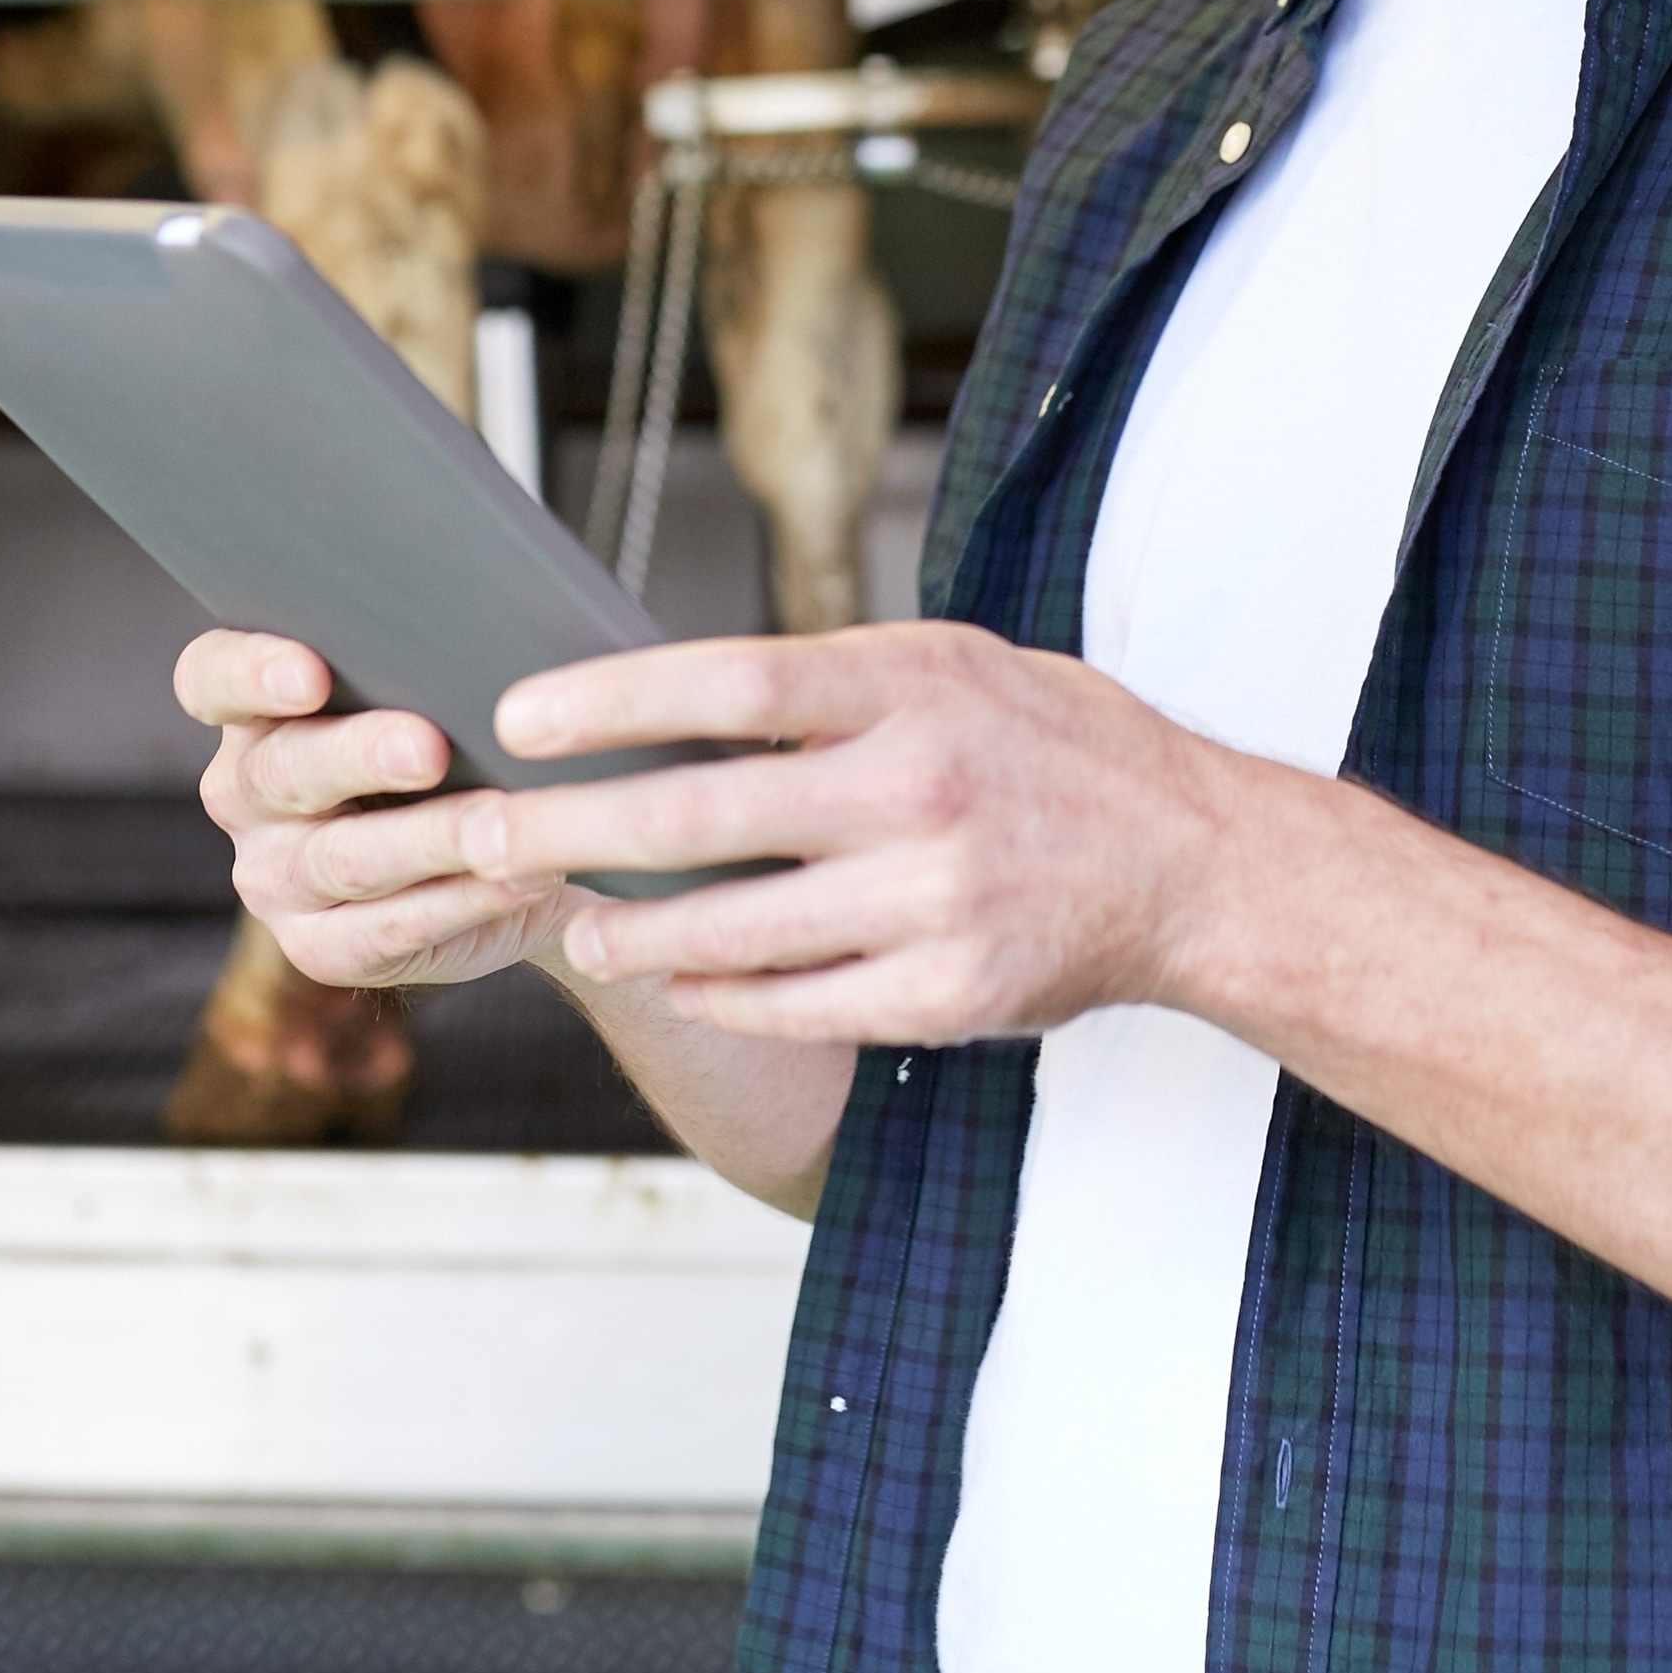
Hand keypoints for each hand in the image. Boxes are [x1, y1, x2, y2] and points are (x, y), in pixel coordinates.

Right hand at [176, 626, 578, 993]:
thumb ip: (434, 670)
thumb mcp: (435, 702)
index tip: (311, 674)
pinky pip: (389, 928)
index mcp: (255, 715)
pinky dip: (461, 901)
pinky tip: (519, 878)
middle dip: (359, 756)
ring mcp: (275, 880)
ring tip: (498, 825)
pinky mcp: (321, 949)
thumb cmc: (456, 752)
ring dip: (426, 839)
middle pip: (282, 770)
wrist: (493, 866)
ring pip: (342, 858)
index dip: (250, 672)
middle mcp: (245, 795)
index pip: (212, 679)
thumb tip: (493, 637)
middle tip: (430, 749)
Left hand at [456, 621, 1270, 1045]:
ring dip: (632, 931)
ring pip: (731, 929)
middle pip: (699, 814)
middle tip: (476, 838)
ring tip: (579, 925)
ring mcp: (931, 900)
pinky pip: (797, 1003)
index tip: (517, 717)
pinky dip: (725, 992)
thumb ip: (833, 682)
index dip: (610, 701)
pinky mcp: (946, 994)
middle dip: (567, 830)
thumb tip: (673, 697)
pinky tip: (683, 979)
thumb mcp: (956, 669)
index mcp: (913, 687)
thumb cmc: (1058, 748)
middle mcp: (916, 789)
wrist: (1194, 865)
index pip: (729, 682)